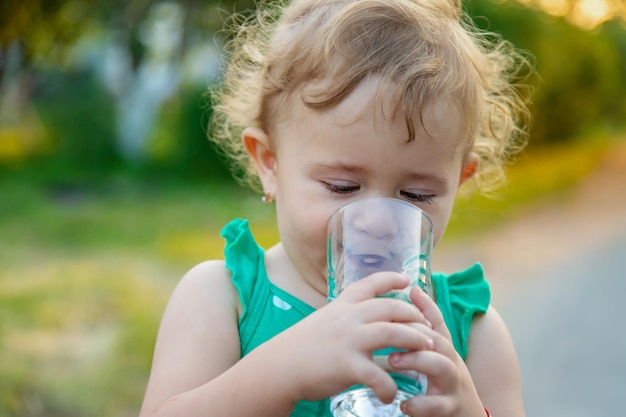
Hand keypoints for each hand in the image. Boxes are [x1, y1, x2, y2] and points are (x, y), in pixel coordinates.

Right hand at [264, 272, 433, 404]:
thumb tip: (362, 318)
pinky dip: (389, 387)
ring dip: (415, 341)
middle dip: (414, 316)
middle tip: (427, 327)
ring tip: (427, 351)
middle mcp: (348, 317)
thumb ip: (345, 317)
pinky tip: (391, 395)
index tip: (407, 280)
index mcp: (342, 305)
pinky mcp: (348, 365)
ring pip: (393, 333)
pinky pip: (379, 375)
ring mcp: (349, 340)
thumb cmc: (301, 346)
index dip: (391, 279)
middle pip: (391, 308)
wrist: (278, 367)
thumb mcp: (324, 320)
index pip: (370, 283)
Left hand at [386, 287, 485, 416]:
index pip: (439, 323)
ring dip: (418, 360)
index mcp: (446, 352)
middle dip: (416, 332)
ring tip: (394, 360)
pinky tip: (404, 403)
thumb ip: (420, 339)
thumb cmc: (446, 388)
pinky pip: (438, 405)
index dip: (427, 306)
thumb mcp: (435, 360)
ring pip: (443, 367)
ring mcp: (455, 386)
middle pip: (440, 340)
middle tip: (389, 331)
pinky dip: (420, 404)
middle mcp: (453, 364)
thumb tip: (400, 310)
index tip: (411, 289)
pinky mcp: (452, 409)